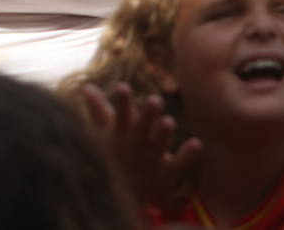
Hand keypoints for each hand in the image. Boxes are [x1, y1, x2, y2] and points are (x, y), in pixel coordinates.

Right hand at [80, 82, 200, 208]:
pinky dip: (187, 155)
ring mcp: (151, 159)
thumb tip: (87, 86)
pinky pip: (179, 163)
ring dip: (163, 134)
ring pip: (158, 145)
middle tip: (155, 100)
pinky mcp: (168, 173)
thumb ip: (98, 109)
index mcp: (120, 135)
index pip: (121, 116)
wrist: (127, 198)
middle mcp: (136, 146)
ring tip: (169, 121)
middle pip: (141, 128)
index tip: (124, 86)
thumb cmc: (116, 157)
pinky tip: (196, 143)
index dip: (122, 102)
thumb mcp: (103, 134)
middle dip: (148, 115)